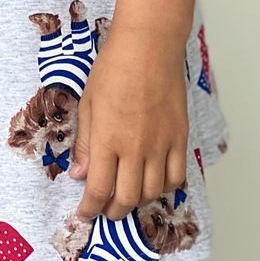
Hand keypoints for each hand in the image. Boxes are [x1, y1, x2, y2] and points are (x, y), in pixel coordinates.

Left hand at [69, 24, 188, 222]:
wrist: (148, 46)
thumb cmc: (113, 68)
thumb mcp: (88, 103)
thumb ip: (86, 143)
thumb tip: (80, 175)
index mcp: (107, 139)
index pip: (99, 189)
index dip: (90, 209)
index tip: (85, 213)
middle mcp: (135, 148)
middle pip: (127, 199)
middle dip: (113, 211)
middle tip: (105, 209)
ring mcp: (161, 144)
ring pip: (153, 192)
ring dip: (138, 201)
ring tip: (127, 195)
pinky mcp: (179, 137)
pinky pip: (176, 176)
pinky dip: (165, 187)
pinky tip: (154, 182)